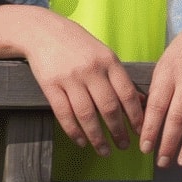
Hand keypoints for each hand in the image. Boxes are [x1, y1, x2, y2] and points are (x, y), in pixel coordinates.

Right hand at [0, 2, 142, 152]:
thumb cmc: (77, 44)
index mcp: (108, 61)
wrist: (42, 31)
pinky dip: (74, 131)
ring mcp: (69, 78)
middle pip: (109, 108)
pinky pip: (64, 114)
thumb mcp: (103, 54)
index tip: (140, 132)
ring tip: (104, 150)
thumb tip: (140, 102)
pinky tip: (81, 142)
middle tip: (123, 146)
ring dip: (97, 137)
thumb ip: (119, 77)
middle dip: (118, 131)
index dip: (136, 116)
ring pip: (87, 115)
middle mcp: (91, 70)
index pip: (127, 94)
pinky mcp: (50, 85)